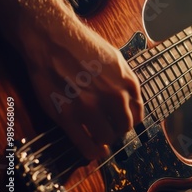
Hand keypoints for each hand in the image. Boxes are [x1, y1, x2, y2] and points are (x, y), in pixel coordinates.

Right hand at [25, 25, 143, 159]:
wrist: (53, 39)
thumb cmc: (83, 46)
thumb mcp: (116, 59)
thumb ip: (125, 81)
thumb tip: (131, 100)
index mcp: (128, 83)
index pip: (138, 114)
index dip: (132, 122)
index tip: (126, 126)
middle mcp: (114, 97)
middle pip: (124, 127)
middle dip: (118, 132)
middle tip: (111, 132)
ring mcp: (91, 107)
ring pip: (106, 137)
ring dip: (104, 141)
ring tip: (100, 139)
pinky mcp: (69, 115)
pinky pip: (85, 143)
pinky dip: (90, 151)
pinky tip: (91, 152)